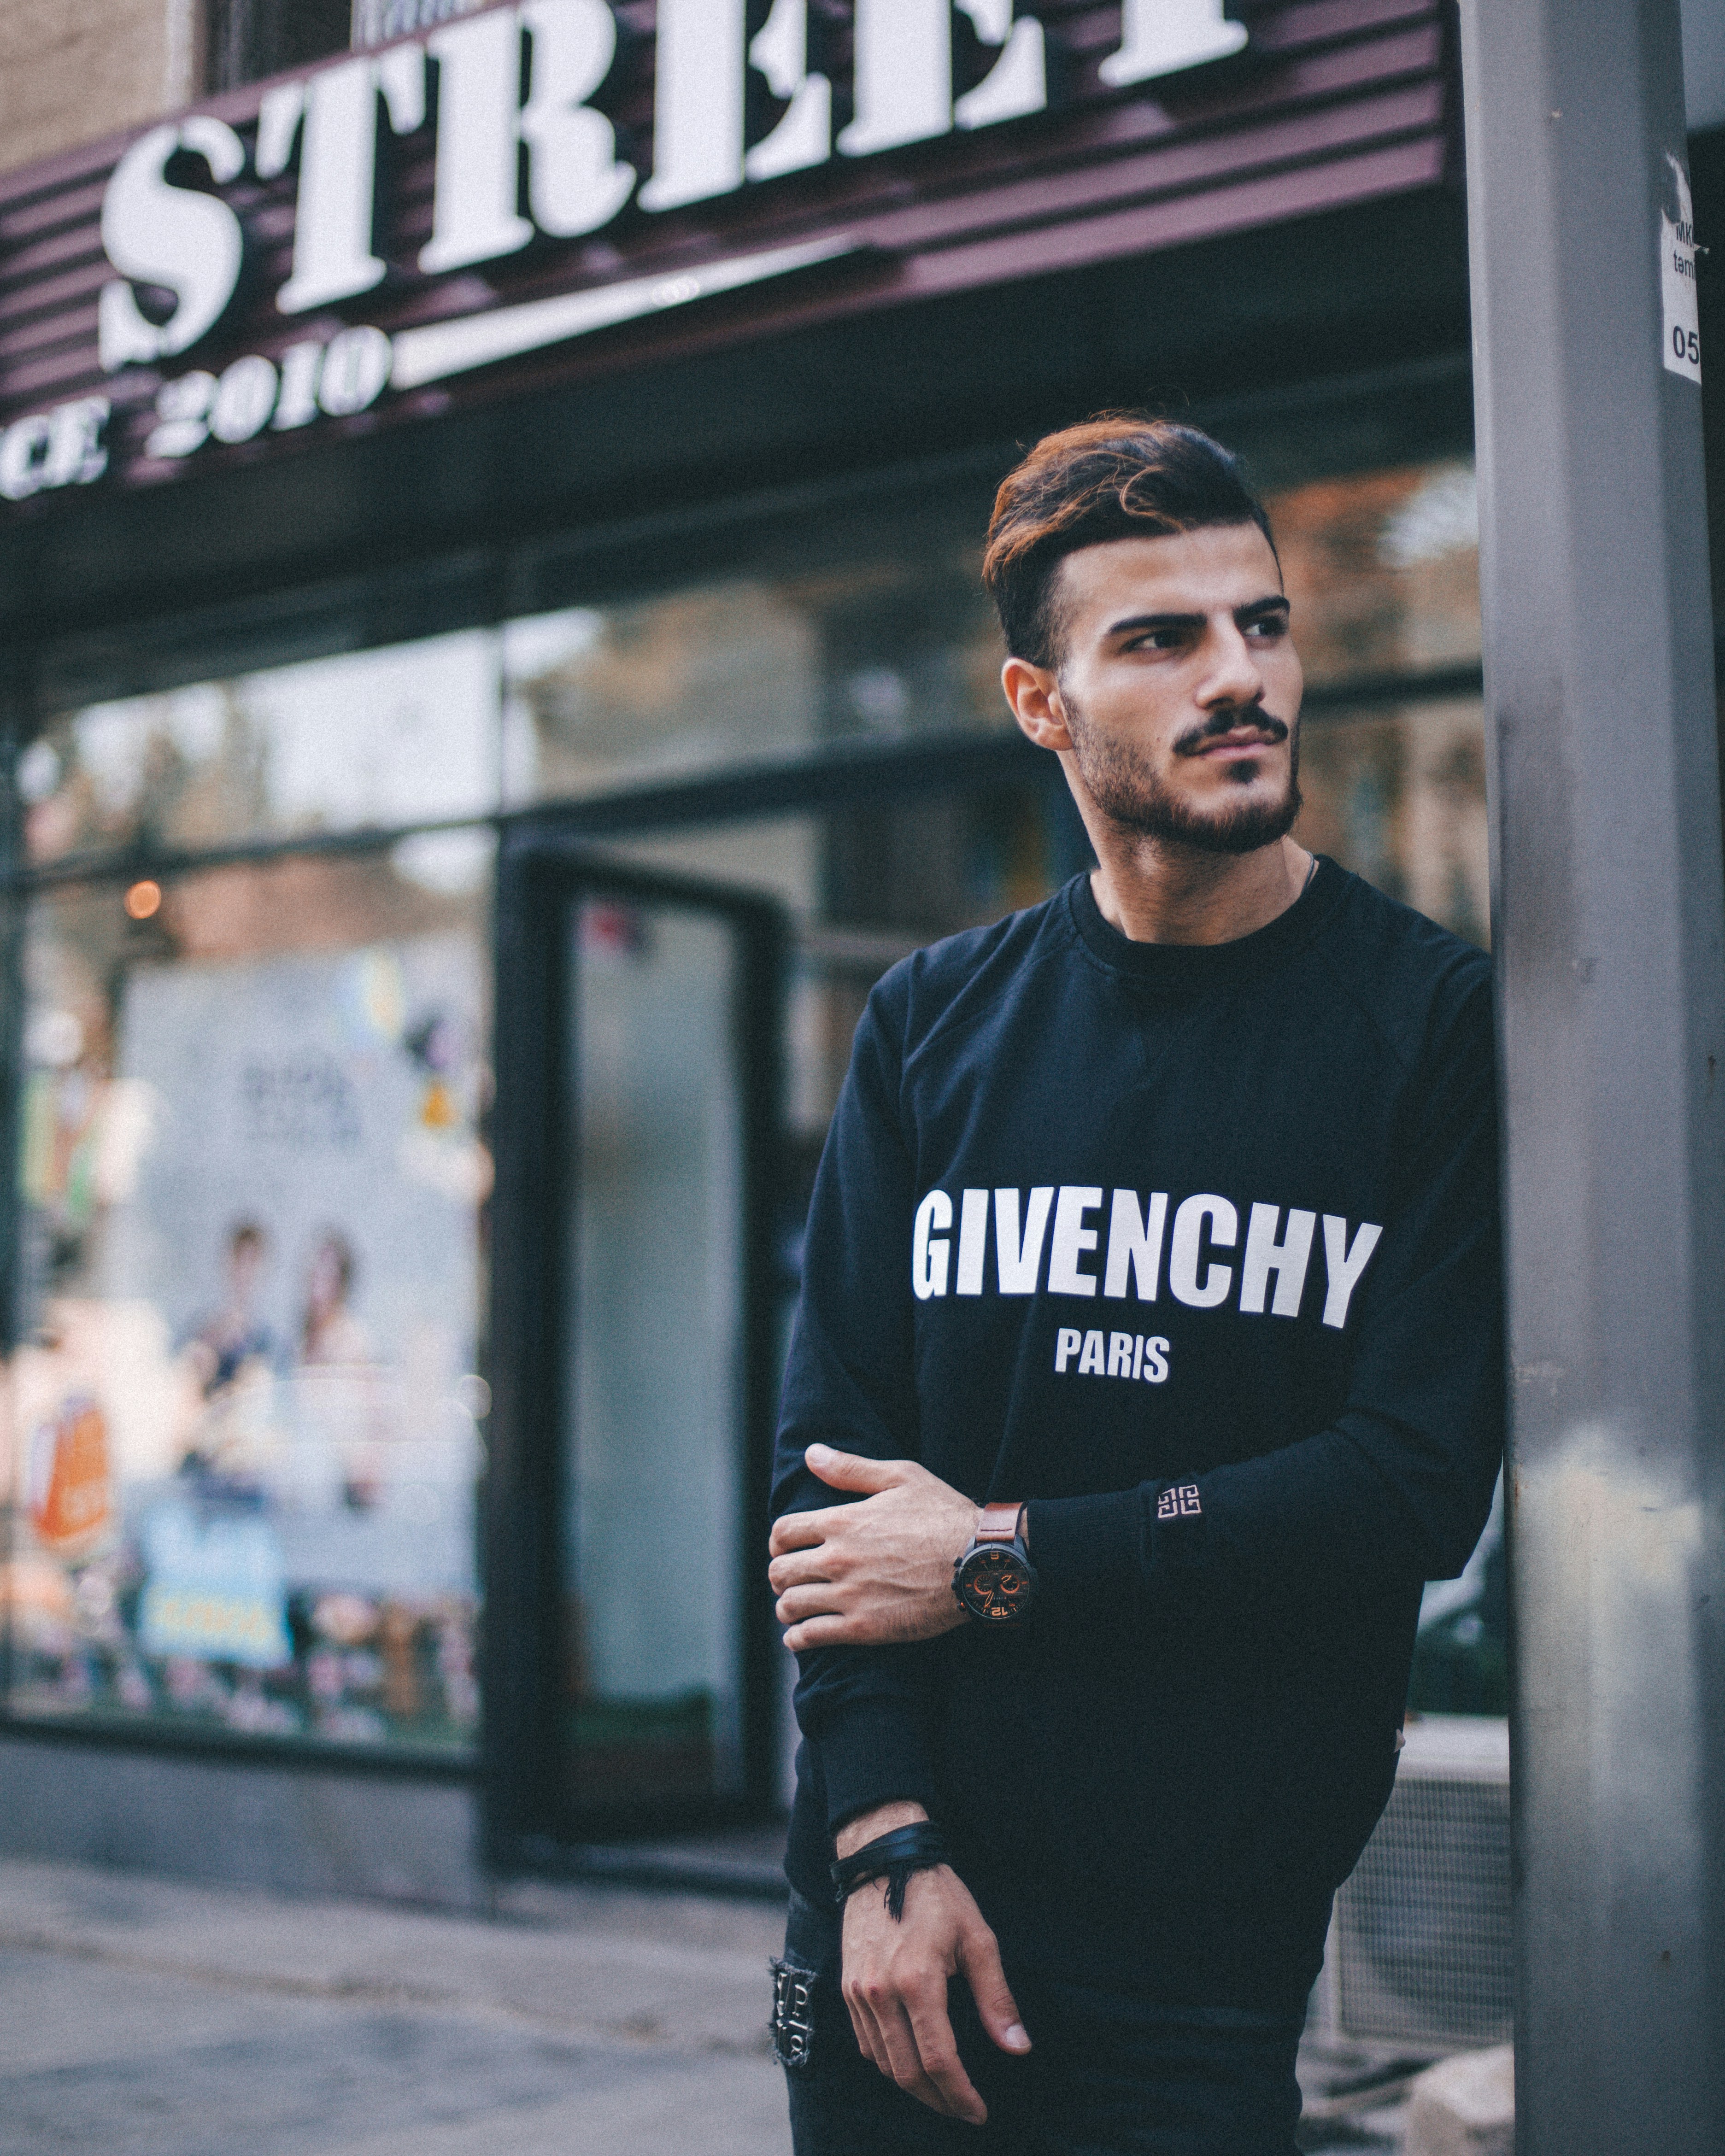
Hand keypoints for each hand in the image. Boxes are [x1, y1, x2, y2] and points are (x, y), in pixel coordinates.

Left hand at [769, 1446, 978, 1649]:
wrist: (979, 1562)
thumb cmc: (944, 1515)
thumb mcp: (901, 1477)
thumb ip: (850, 1468)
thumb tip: (811, 1453)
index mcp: (842, 1521)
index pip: (783, 1531)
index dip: (779, 1540)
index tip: (785, 1547)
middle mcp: (838, 1558)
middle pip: (780, 1571)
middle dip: (780, 1574)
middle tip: (791, 1578)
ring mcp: (849, 1595)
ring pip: (790, 1606)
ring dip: (787, 1607)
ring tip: (794, 1608)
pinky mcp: (864, 1628)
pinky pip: (811, 1637)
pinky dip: (798, 1638)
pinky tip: (800, 1636)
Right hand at [836, 1802, 1029, 2122]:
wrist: (884, 1857)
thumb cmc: (937, 1894)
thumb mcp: (978, 1938)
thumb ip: (996, 1997)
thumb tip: (1018, 2047)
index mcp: (918, 1981)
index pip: (938, 2060)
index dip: (960, 2095)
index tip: (979, 2112)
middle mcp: (881, 1992)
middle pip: (907, 2072)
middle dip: (938, 2100)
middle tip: (963, 2109)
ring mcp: (859, 1992)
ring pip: (883, 2063)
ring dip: (913, 2085)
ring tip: (942, 2091)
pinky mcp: (847, 1987)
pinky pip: (866, 2042)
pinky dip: (888, 2062)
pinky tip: (910, 2061)